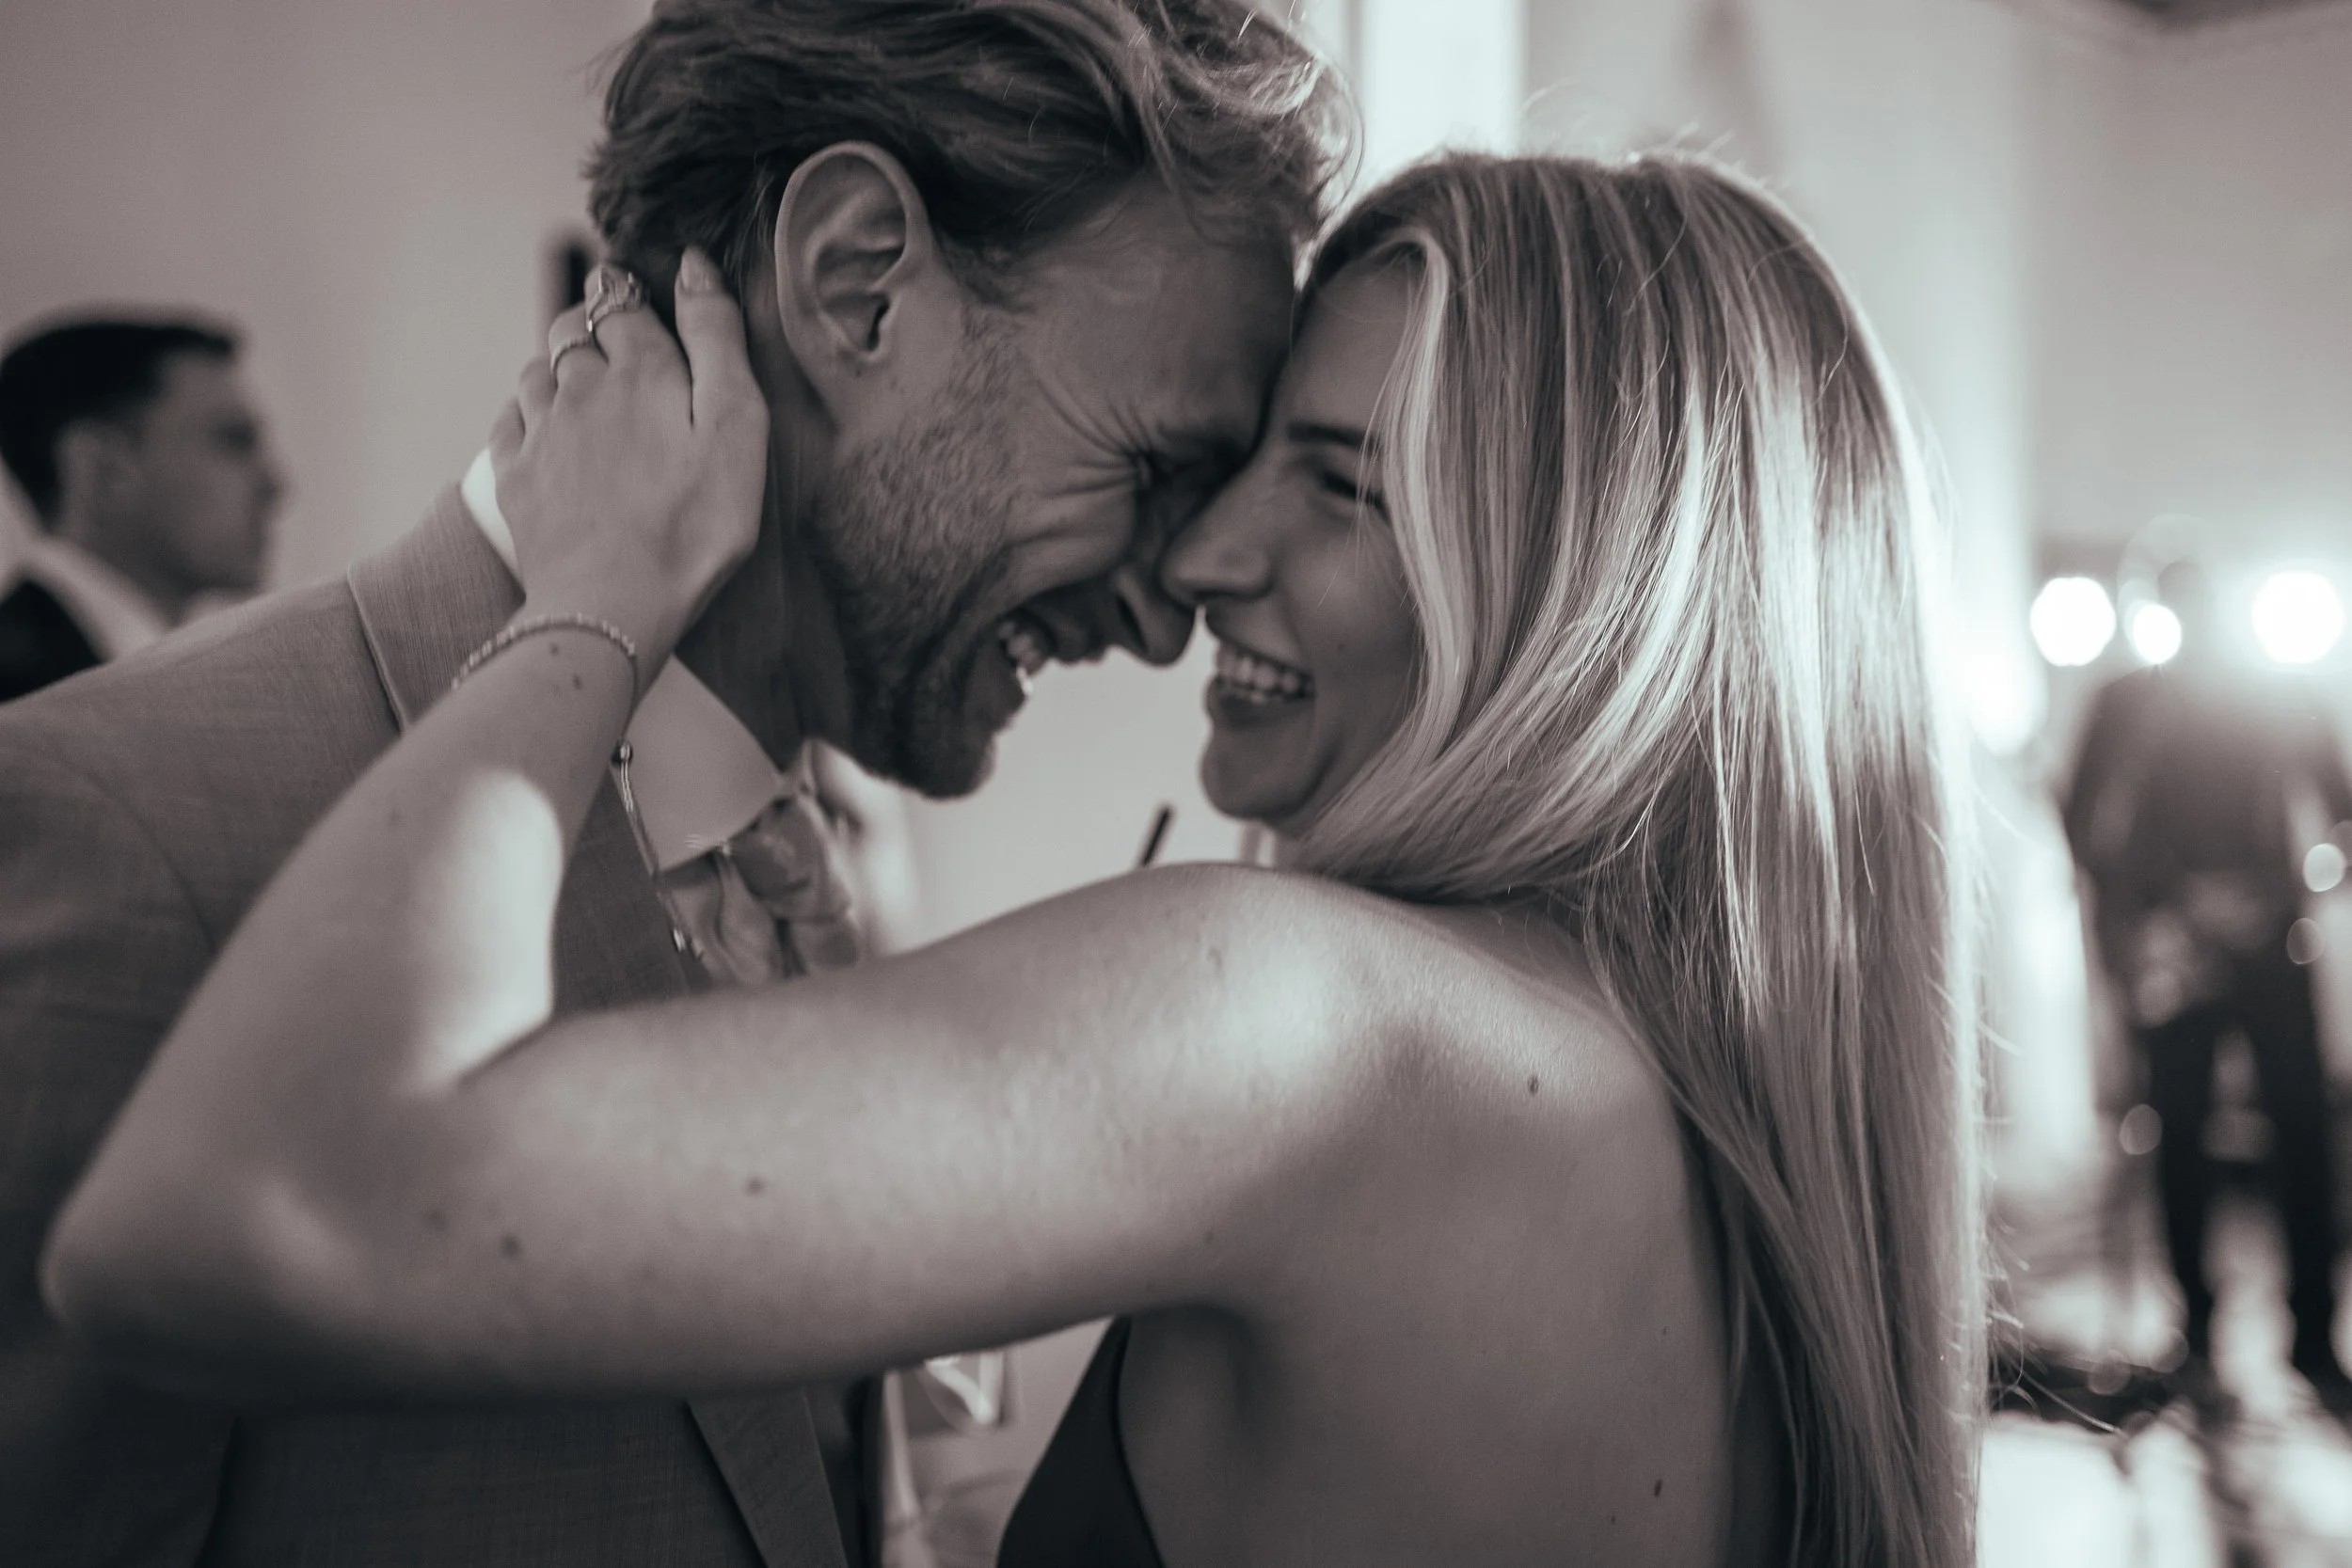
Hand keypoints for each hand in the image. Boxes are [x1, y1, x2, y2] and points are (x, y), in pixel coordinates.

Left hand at [489, 249, 767, 673]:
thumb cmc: (693, 525)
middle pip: (573, 328)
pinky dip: (528, 415)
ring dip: (560, 367)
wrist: (612, 605)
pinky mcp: (515, 477)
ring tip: (588, 388)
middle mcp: (579, 387)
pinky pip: (511, 422)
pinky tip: (549, 433)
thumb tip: (697, 266)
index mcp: (640, 369)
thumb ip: (718, 339)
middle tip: (619, 342)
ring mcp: (540, 432)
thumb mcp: (738, 427)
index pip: (623, 301)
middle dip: (593, 323)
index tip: (644, 300)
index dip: (633, 294)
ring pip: (538, 371)